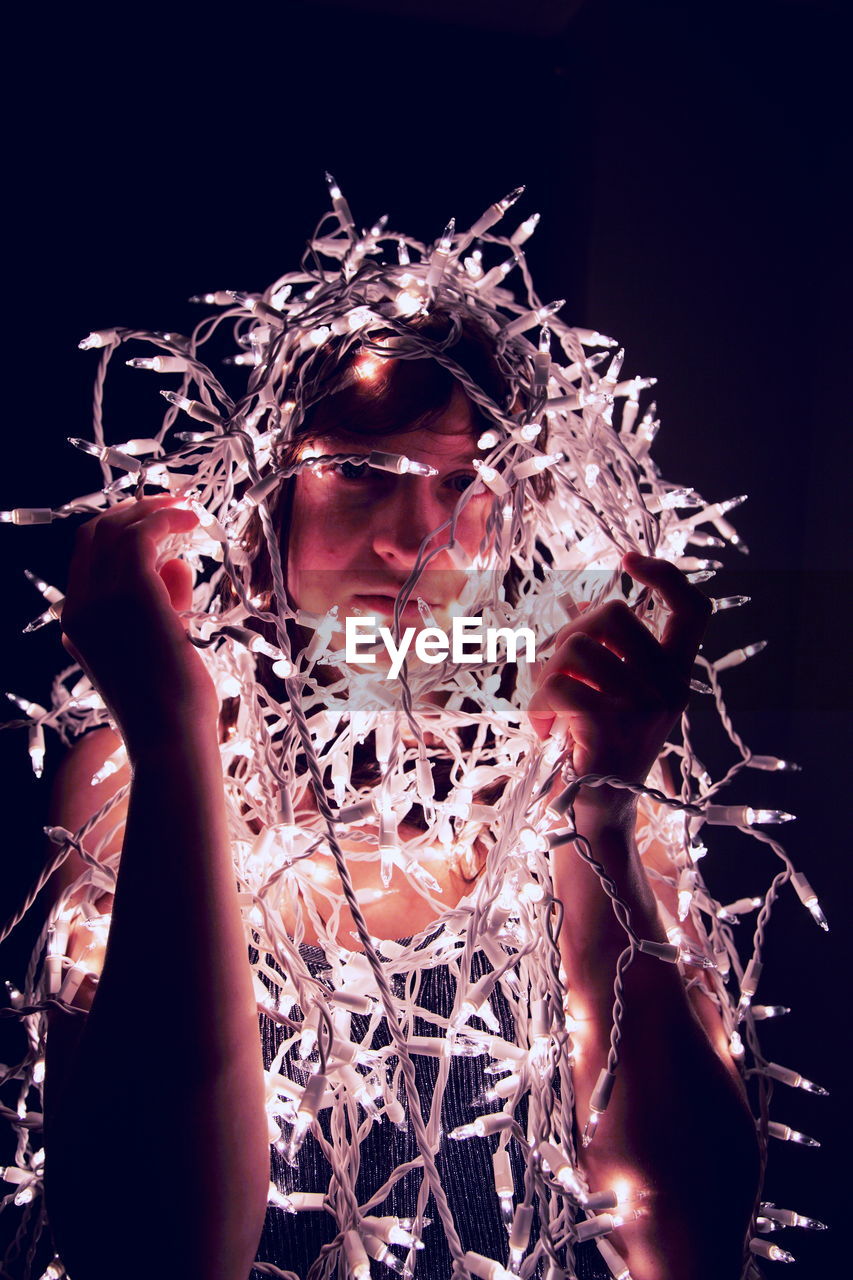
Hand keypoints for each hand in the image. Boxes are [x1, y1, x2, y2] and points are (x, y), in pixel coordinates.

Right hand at [61, 495, 218, 751]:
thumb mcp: (160, 647)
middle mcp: (79, 608)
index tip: (154, 524)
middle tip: (170, 506)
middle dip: (131, 513)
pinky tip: (193, 520)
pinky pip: (143, 535)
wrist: (170, 738)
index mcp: (77, 625)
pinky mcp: (131, 594)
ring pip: (115, 529)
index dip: (118, 532)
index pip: (86, 560)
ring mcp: (100, 600)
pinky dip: (166, 519)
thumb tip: (177, 566)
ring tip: (187, 511)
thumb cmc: (173, 706)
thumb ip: (162, 605)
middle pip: (93, 535)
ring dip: (153, 511)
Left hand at [528, 553, 710, 797]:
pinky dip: (537, 707)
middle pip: (612, 614)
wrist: (596, 813)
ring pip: (576, 647)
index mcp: (677, 674)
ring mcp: (643, 707)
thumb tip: (583, 607)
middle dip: (569, 635)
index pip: (694, 609)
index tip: (629, 561)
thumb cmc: (596, 748)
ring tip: (549, 711)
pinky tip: (543, 731)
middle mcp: (670, 687)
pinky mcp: (610, 726)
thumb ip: (607, 653)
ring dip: (546, 678)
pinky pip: (559, 686)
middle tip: (557, 676)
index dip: (666, 575)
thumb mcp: (614, 695)